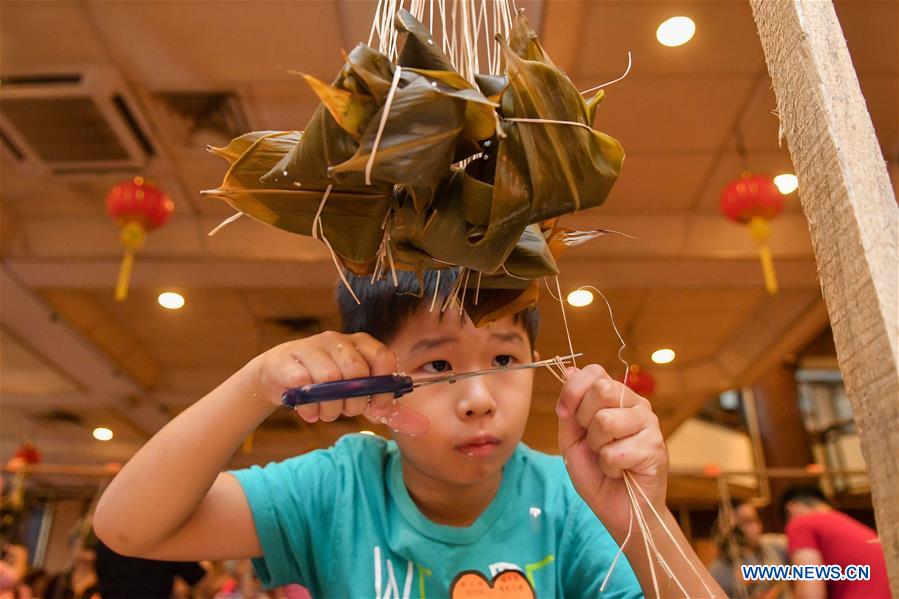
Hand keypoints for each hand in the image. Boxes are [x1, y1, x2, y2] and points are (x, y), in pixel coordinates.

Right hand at [248, 331, 428, 435]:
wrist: (280, 374)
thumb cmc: (329, 385)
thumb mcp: (361, 395)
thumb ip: (390, 410)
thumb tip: (424, 428)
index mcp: (362, 344)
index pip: (384, 358)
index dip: (383, 388)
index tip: (376, 407)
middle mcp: (338, 340)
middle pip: (356, 371)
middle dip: (353, 402)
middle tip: (345, 411)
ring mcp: (311, 347)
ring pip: (329, 380)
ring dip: (329, 408)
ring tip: (325, 412)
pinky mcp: (288, 360)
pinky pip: (304, 386)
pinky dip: (308, 408)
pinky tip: (308, 411)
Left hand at [556, 364, 667, 536]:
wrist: (619, 509)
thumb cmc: (596, 473)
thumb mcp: (572, 439)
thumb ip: (570, 409)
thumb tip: (569, 370)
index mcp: (616, 397)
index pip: (594, 372)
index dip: (573, 390)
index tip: (565, 413)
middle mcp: (636, 404)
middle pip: (601, 390)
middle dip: (585, 422)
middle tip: (594, 442)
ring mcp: (649, 424)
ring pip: (605, 421)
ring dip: (597, 448)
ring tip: (608, 458)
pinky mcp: (656, 447)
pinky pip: (615, 451)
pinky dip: (609, 467)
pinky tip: (621, 471)